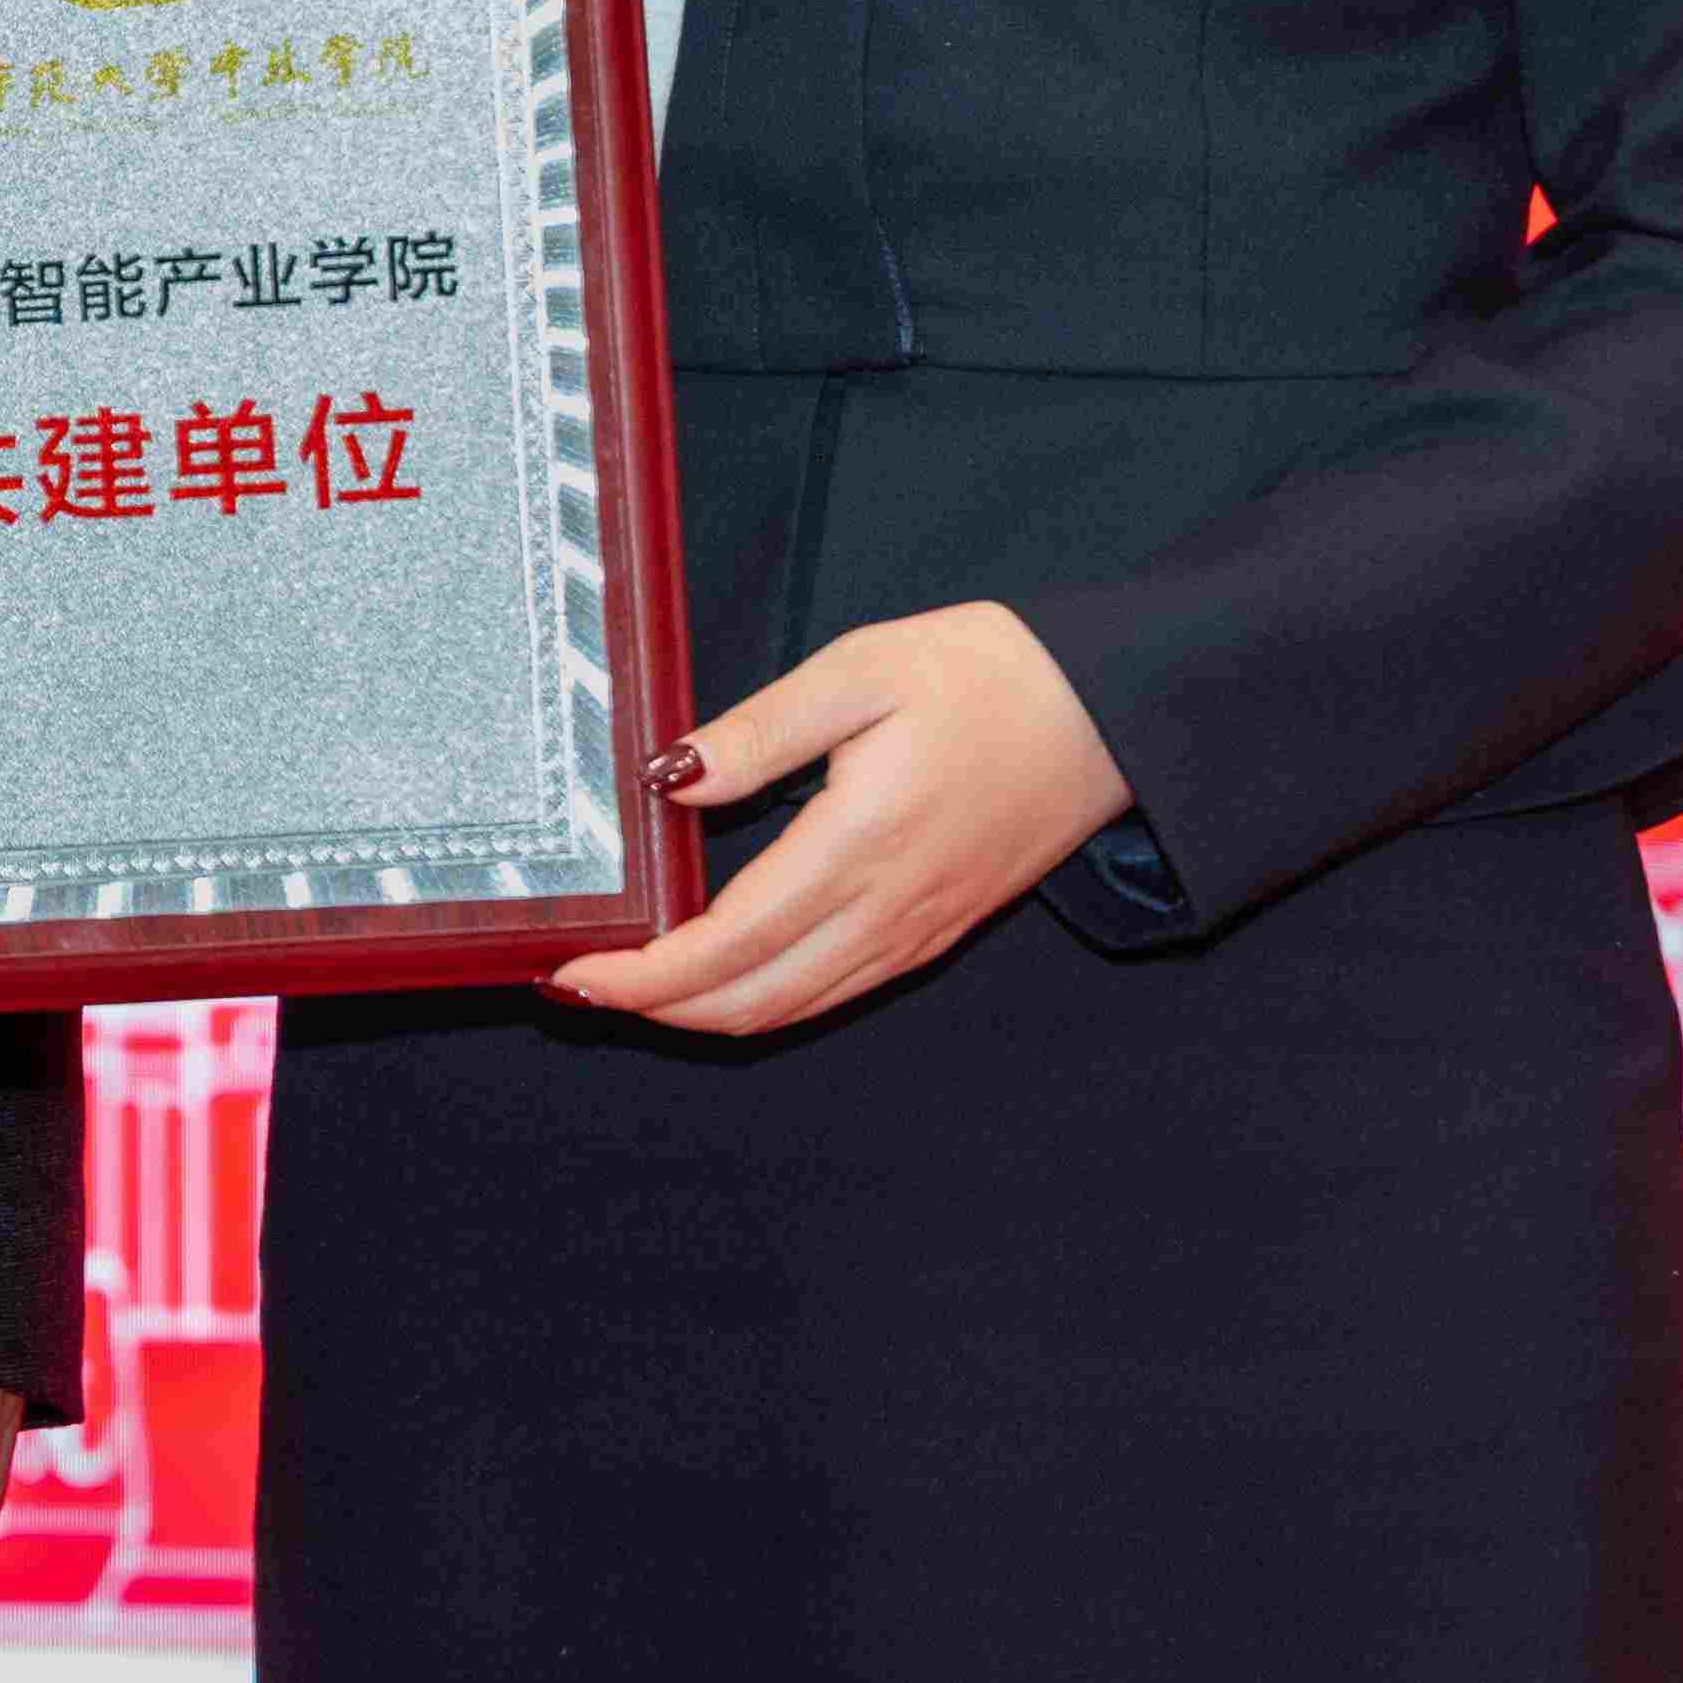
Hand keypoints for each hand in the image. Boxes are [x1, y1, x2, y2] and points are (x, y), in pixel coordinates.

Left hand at [546, 601, 1130, 1040]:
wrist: (1110, 714)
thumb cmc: (989, 678)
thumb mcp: (862, 669)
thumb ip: (760, 731)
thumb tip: (671, 778)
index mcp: (860, 845)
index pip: (727, 946)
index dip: (643, 976)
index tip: (573, 973)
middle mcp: (887, 912)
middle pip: (749, 1002)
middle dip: (655, 1009)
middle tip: (579, 985)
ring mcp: (914, 933)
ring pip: (791, 1010)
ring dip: (705, 1013)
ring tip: (634, 985)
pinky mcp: (934, 933)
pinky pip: (833, 993)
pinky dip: (764, 1001)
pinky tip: (724, 972)